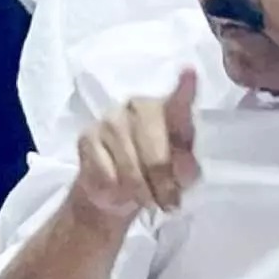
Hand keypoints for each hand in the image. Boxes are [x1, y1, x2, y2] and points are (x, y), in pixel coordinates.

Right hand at [71, 68, 200, 219]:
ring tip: (146, 200)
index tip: (190, 75)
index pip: (178, 102)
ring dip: (140, 190)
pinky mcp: (88, 137)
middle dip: (163, 181)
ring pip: (130, 163)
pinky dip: (116, 187)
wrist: (116, 193)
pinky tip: (118, 188)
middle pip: (155, 147)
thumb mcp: (180, 176)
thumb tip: (184, 168)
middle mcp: (139, 107)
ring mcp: (111, 119)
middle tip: (168, 203)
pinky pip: (107, 169)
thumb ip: (186, 169)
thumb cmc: (154, 177)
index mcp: (167, 111)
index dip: (185, 90)